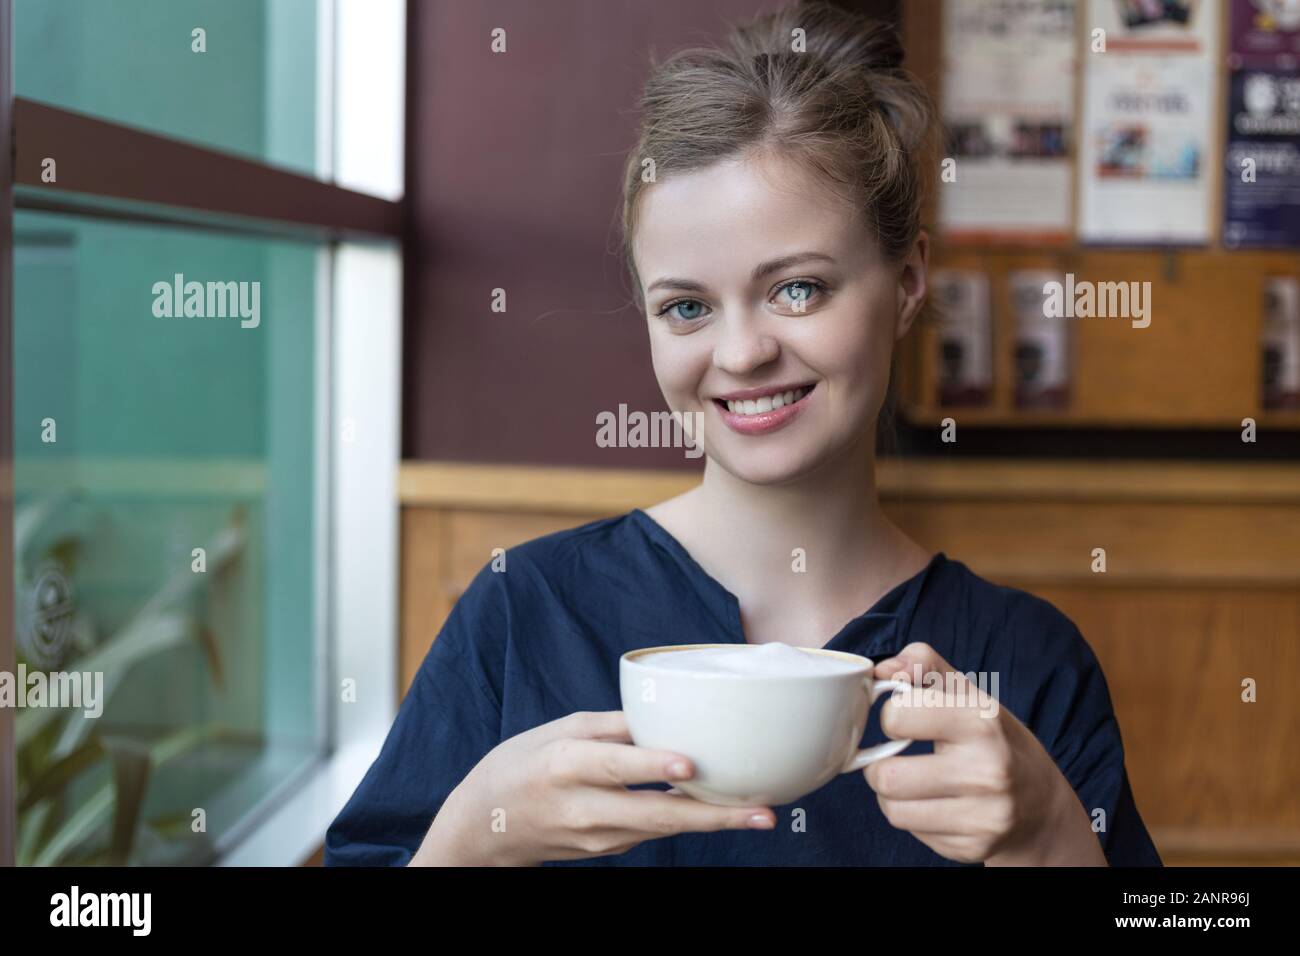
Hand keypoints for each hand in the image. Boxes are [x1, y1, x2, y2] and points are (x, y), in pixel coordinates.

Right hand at [410, 710, 775, 865]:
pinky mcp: (606, 850)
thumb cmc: (519, 766)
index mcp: (563, 765)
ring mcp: (596, 837)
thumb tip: (665, 710)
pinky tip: (718, 809)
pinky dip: (685, 820)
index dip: (652, 766)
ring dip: (710, 821)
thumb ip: (611, 726)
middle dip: (713, 817)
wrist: (483, 829)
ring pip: (662, 828)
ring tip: (757, 811)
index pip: (613, 766)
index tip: (690, 763)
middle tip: (762, 814)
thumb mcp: (556, 731)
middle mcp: (582, 807)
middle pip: (654, 815)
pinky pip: (652, 831)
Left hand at [866, 643, 1105, 865]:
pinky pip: (913, 832)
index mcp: (981, 722)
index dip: (890, 716)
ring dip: (892, 795)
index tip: (902, 720)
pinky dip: (913, 817)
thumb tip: (881, 670)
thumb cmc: (993, 738)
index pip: (897, 716)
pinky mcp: (974, 847)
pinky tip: (935, 804)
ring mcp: (984, 816)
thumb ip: (924, 665)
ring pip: (893, 810)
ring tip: (911, 782)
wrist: (1040, 802)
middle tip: (896, 758)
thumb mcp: (968, 693)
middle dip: (879, 766)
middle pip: (887, 776)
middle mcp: (987, 771)